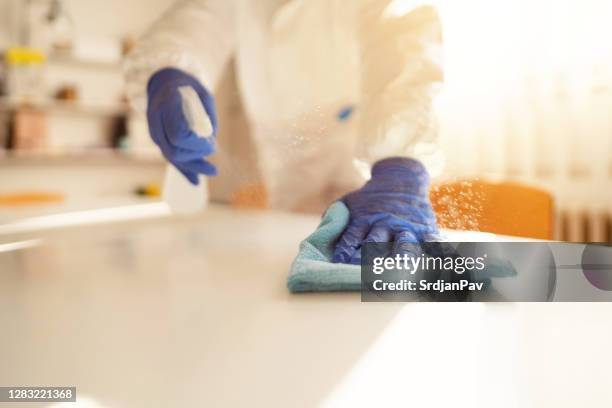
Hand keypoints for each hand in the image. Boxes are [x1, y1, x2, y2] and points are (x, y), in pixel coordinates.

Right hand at [147, 68, 217, 184]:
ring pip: (171, 157)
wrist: (163, 81)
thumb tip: (212, 141)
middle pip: (174, 151)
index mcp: (167, 106)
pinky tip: (195, 180)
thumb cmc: (186, 85)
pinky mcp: (159, 139)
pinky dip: (183, 170)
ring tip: (212, 172)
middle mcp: (157, 121)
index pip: (178, 135)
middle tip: (214, 153)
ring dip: (192, 167)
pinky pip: (170, 157)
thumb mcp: (203, 95)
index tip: (211, 143)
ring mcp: (155, 131)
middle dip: (196, 158)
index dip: (196, 144)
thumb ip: (208, 116)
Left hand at [332, 157, 438, 263]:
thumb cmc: (370, 198)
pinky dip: (439, 254)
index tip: (341, 262)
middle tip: (369, 273)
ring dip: (401, 258)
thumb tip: (321, 235)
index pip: (353, 237)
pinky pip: (433, 243)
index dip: (346, 250)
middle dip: (371, 258)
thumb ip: (335, 218)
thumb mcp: (349, 203)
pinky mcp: (424, 229)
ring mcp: (406, 227)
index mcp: (364, 220)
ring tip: (402, 272)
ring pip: (403, 244)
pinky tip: (443, 267)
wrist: (400, 179)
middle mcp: (385, 225)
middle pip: (377, 243)